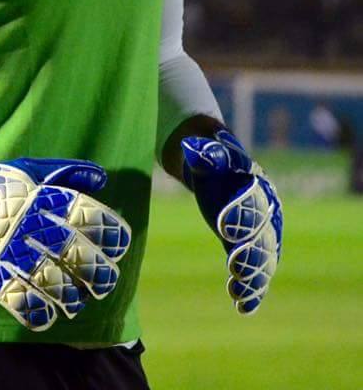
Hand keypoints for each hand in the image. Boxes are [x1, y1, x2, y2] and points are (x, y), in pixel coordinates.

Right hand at [0, 135, 130, 330]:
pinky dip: (35, 310)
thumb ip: (65, 171)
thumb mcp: (30, 167)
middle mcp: (29, 224)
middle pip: (72, 252)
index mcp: (40, 197)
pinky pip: (16, 296)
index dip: (107, 230)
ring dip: (71, 294)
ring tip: (80, 300)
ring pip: (50, 280)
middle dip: (95, 269)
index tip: (120, 242)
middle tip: (106, 280)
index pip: (83, 215)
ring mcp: (9, 249)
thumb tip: (101, 175)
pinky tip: (49, 316)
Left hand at [181, 129, 281, 313]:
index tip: (224, 227)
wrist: (220, 166)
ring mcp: (262, 233)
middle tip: (236, 266)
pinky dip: (252, 289)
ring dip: (252, 276)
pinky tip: (243, 307)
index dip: (239, 214)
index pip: (251, 200)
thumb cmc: (213, 158)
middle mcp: (266, 211)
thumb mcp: (207, 151)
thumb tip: (192, 149)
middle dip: (249, 251)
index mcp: (257, 184)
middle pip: (260, 233)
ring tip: (237, 292)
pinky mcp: (251, 249)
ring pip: (261, 258)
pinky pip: (256, 271)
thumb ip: (204, 154)